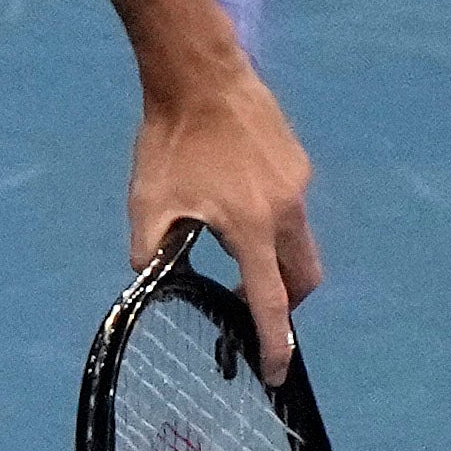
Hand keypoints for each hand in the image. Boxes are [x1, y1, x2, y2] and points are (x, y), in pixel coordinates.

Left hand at [131, 61, 319, 377]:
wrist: (200, 76)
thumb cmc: (169, 141)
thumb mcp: (147, 204)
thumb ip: (149, 252)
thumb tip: (150, 280)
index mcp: (252, 227)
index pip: (270, 301)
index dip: (274, 342)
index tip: (275, 374)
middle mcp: (287, 210)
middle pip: (303, 278)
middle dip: (284, 304)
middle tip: (248, 311)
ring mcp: (299, 184)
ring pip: (302, 245)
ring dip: (278, 265)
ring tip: (237, 258)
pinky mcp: (298, 164)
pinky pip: (294, 212)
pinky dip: (275, 230)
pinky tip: (236, 210)